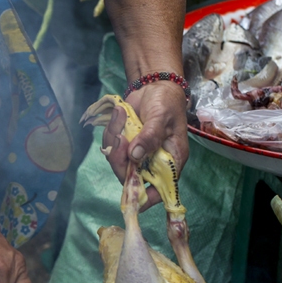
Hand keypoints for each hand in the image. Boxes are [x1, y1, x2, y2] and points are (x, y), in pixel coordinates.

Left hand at [101, 81, 188, 210]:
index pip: (160, 189)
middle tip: (119, 137)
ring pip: (117, 162)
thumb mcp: (162, 118)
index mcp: (170, 162)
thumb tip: (135, 156)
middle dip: (120, 160)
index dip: (146, 196)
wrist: (155, 86)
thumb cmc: (167, 103)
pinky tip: (119, 114)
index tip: (131, 194)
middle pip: (130, 177)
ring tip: (121, 116)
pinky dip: (111, 131)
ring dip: (114, 140)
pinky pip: (111, 147)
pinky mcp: (124, 144)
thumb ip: (150, 137)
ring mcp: (137, 154)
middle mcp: (153, 162)